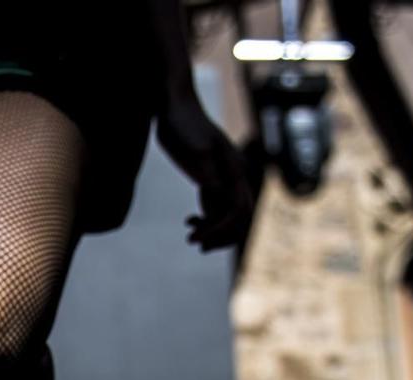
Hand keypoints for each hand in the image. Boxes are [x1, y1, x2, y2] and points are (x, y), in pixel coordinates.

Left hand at [157, 97, 254, 252]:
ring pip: (225, 215)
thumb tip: (216, 192)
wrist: (173, 103)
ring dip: (212, 230)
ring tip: (191, 237)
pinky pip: (214, 207)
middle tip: (196, 244)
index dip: (222, 229)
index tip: (198, 238)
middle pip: (238, 218)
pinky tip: (189, 221)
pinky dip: (205, 219)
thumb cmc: (183, 122)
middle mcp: (232, 176)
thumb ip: (207, 171)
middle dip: (220, 235)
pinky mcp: (208, 177)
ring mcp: (221, 177)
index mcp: (234, 170)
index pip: (239, 210)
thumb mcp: (195, 148)